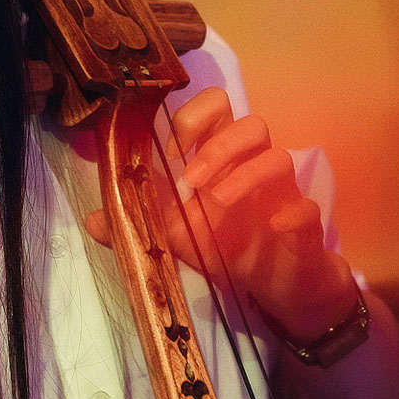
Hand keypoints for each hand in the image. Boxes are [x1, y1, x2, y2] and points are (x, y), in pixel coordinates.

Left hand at [82, 88, 359, 342]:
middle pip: (251, 124)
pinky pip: (306, 207)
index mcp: (221, 159)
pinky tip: (275, 226)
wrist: (275, 288)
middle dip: (218, 146)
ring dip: (246, 175)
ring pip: (279, 157)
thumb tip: (92, 220)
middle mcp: (253, 167)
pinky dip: (292, 212)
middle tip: (191, 181)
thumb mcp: (175, 238)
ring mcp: (280, 193)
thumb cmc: (225, 248)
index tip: (170, 150)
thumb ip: (139, 224)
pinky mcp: (303, 224)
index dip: (195, 117)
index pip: (216, 111)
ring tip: (219, 205)